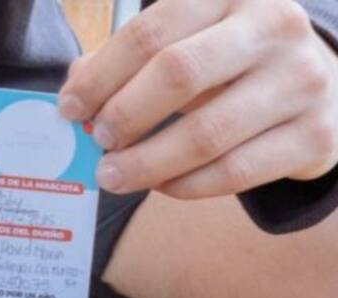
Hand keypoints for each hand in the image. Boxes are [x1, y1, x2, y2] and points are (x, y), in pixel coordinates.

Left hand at [59, 0, 337, 197]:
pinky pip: (232, 172)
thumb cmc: (230, 68)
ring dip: (145, 163)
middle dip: (124, 115)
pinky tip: (160, 185)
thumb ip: (127, 64)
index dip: (100, 76)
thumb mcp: (185, 45)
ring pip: (205, 134)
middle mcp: (273, 28)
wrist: (319, 91)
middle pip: (178, 74)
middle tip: (98, 141)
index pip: (151, 33)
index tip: (69, 109)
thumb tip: (73, 95)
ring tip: (112, 175)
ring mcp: (301, 80)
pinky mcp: (314, 135)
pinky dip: (183, 185)